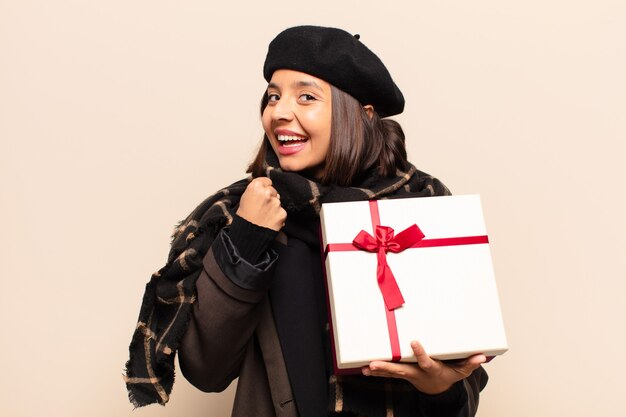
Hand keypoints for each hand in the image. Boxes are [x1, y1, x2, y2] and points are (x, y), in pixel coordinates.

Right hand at [236, 177, 285, 231]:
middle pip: (273, 191)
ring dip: (274, 207)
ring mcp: (275, 203)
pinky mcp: (282, 213)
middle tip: (261, 208)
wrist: (248, 235)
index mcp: (255, 187)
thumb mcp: (245, 198)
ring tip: (264, 216)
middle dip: (270, 198)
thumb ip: (256, 190)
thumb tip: (266, 185)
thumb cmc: (244, 218)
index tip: (262, 194)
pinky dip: (278, 216)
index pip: (267, 181)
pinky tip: (269, 221)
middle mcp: (266, 193)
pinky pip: (282, 212)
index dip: (264, 188)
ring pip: (278, 201)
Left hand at [361, 340, 485, 394]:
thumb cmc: (448, 376)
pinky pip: (388, 374)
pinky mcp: (402, 375)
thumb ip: (470, 363)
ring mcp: (408, 375)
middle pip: (400, 370)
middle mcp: (417, 373)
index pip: (425, 361)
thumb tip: (481, 356)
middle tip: (373, 364)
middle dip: (387, 367)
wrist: (439, 391)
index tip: (414, 342)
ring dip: (378, 371)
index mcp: (431, 369)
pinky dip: (377, 372)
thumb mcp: (461, 371)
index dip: (420, 353)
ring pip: (391, 373)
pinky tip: (365, 369)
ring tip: (365, 368)